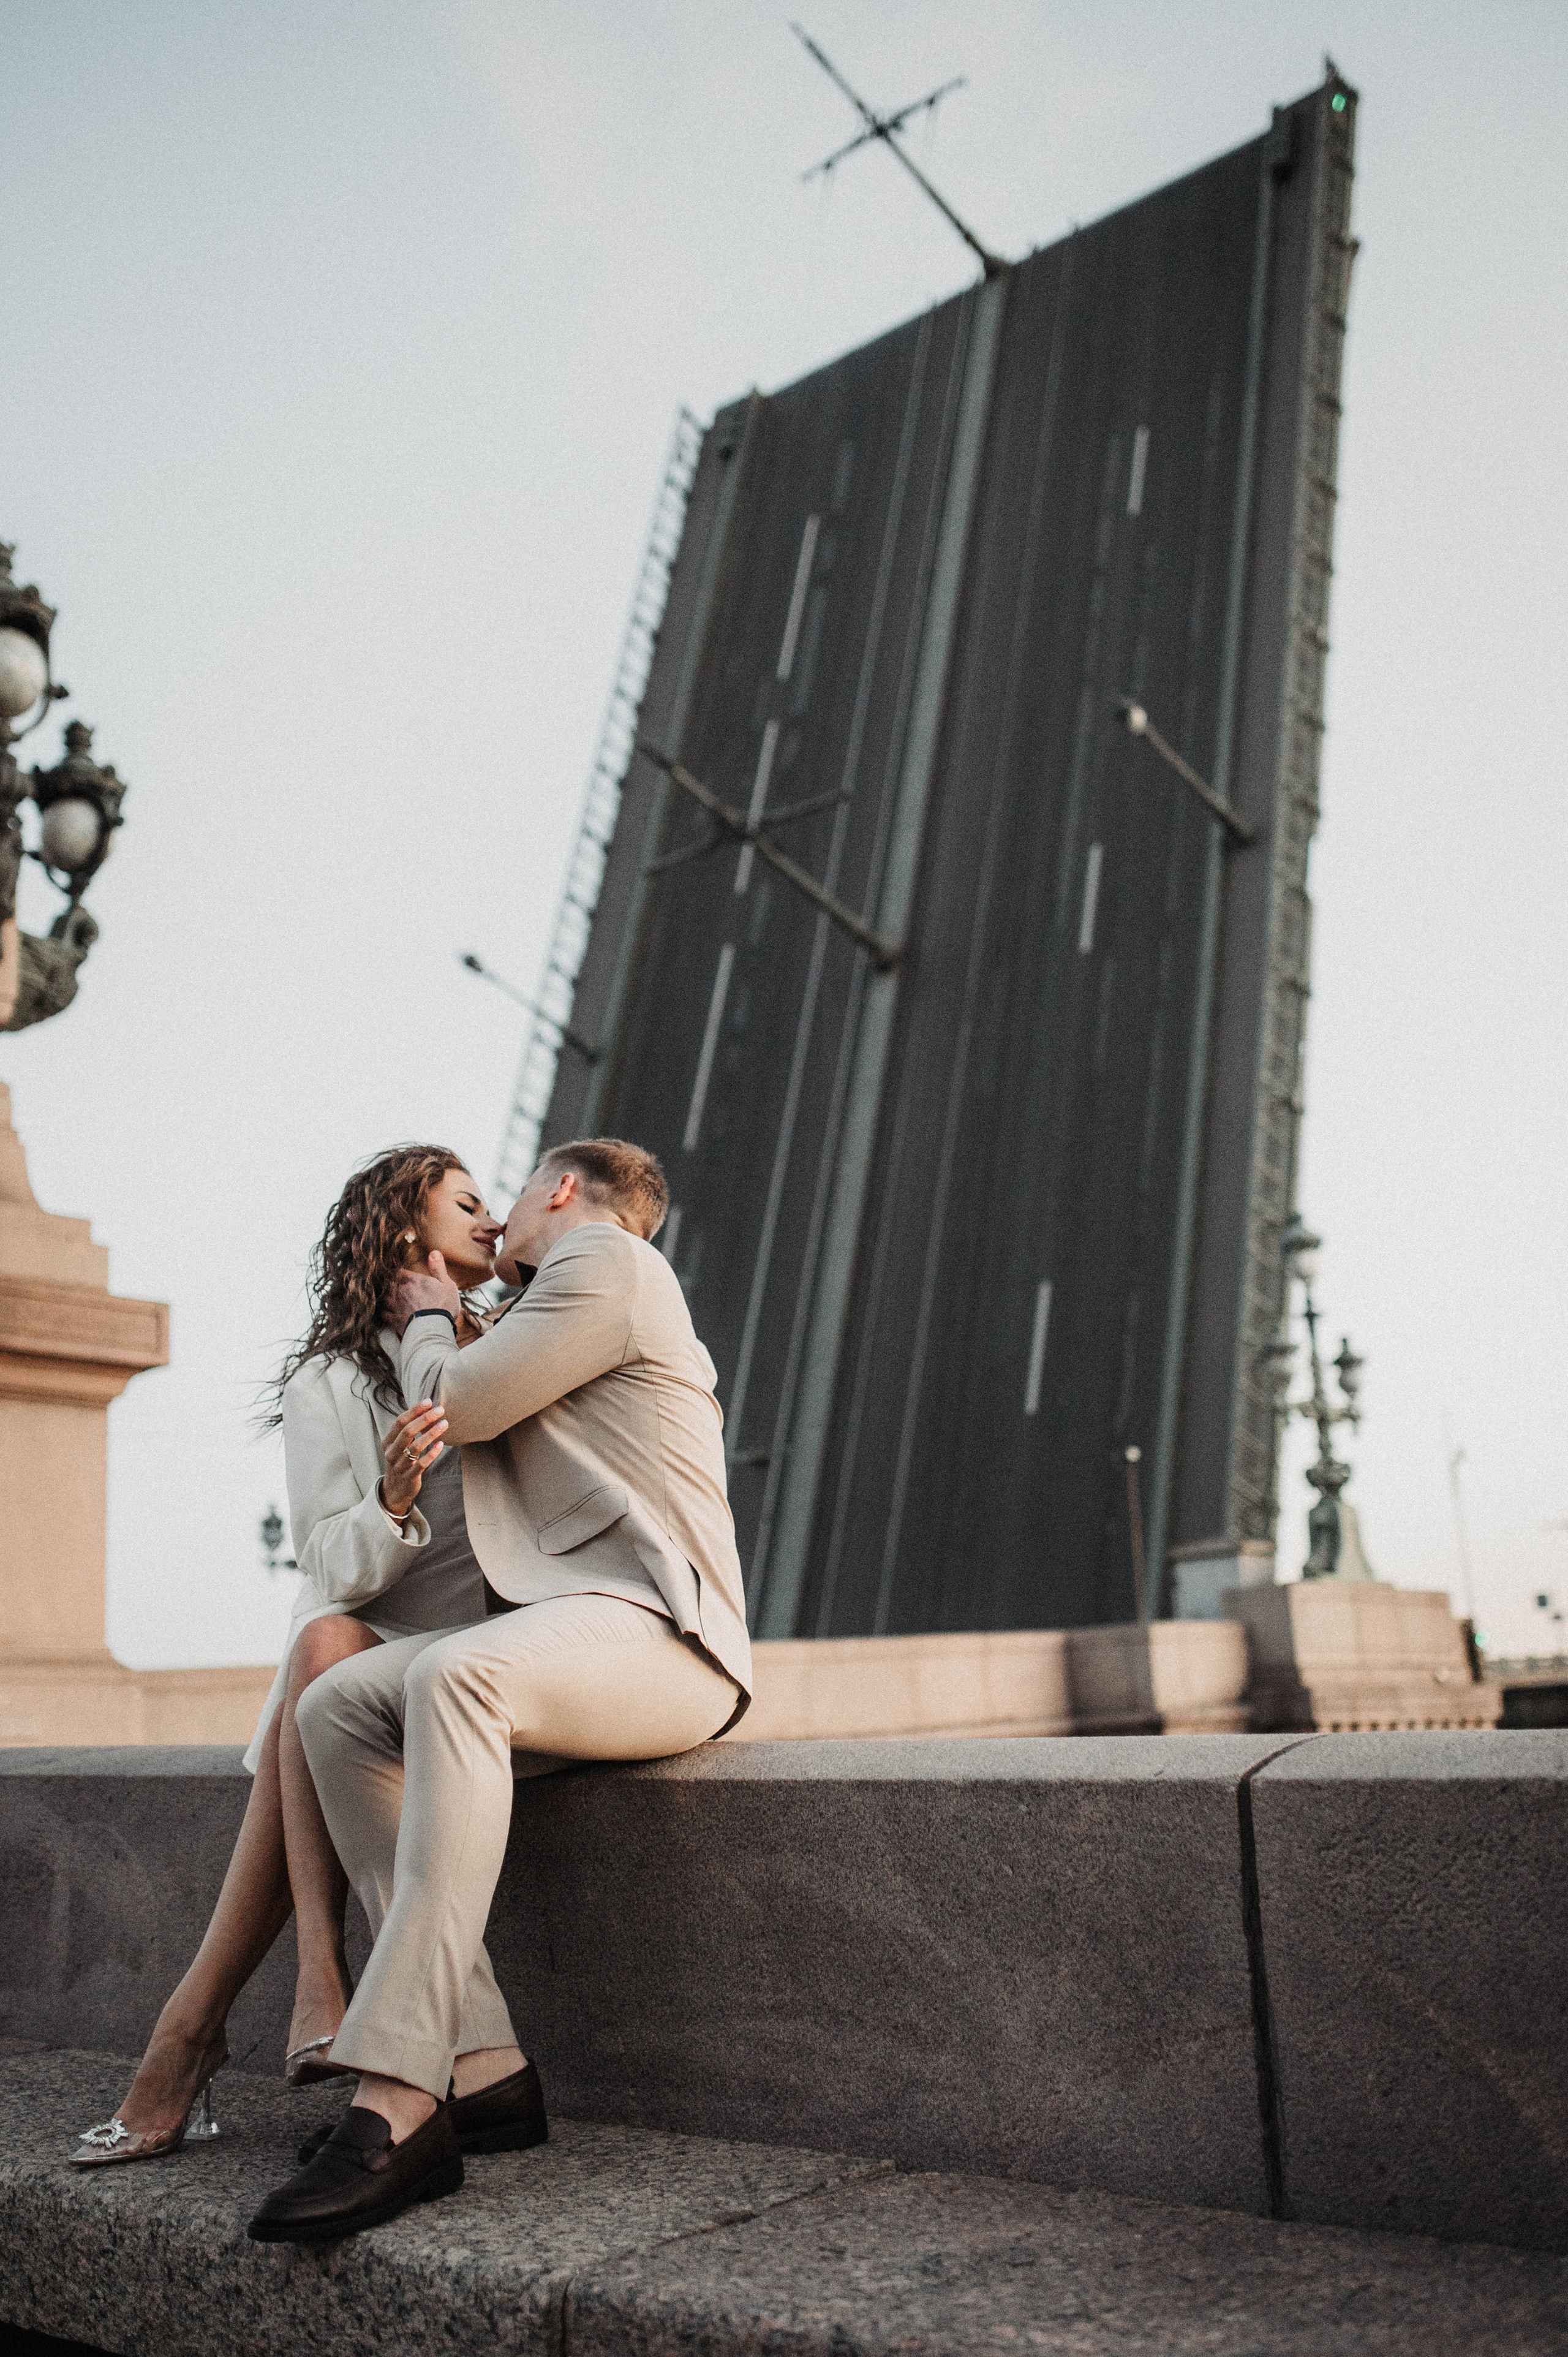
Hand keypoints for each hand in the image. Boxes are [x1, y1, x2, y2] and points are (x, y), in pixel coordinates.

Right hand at [379, 1400, 448, 1518]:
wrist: (395, 1490)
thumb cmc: (401, 1461)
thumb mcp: (399, 1445)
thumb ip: (408, 1430)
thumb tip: (427, 1409)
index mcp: (388, 1441)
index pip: (400, 1422)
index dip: (414, 1411)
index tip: (429, 1401)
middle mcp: (391, 1452)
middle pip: (407, 1432)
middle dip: (424, 1419)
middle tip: (440, 1410)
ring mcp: (399, 1466)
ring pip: (415, 1447)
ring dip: (431, 1434)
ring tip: (444, 1424)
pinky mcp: (409, 1477)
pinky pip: (421, 1464)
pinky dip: (431, 1454)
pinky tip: (441, 1444)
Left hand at [389, 1249, 461, 1338]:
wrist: (434, 1327)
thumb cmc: (443, 1305)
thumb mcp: (447, 1284)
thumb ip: (438, 1268)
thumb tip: (434, 1252)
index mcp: (415, 1281)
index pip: (402, 1273)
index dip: (401, 1274)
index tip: (401, 1274)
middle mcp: (403, 1291)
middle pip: (392, 1285)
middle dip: (394, 1286)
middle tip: (395, 1287)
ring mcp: (397, 1305)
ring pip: (386, 1299)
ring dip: (388, 1299)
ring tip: (390, 1300)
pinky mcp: (394, 1320)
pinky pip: (385, 1315)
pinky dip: (386, 1314)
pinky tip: (387, 1314)